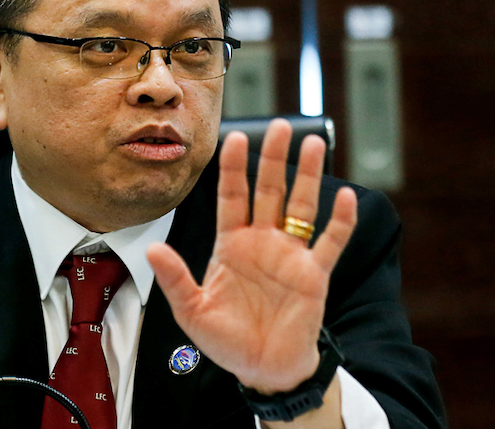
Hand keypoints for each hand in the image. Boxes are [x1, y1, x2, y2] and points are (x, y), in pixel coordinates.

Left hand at [147, 118, 357, 394]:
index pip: (232, 196)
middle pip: (269, 191)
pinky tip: (344, 197)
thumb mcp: (192, 310)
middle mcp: (262, 242)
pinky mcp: (314, 275)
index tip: (235, 138)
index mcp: (231, 244)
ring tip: (313, 144)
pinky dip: (339, 221)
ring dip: (308, 176)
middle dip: (273, 158)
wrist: (262, 370)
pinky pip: (329, 243)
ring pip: (302, 207)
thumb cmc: (225, 340)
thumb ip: (175, 278)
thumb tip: (151, 247)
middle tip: (279, 125)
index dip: (234, 168)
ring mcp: (290, 256)